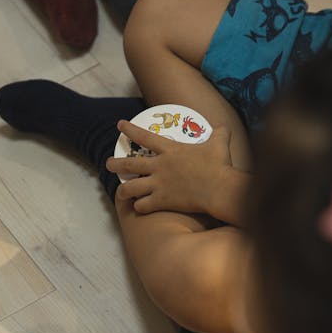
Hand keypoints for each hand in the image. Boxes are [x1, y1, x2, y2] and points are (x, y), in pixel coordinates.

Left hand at [106, 120, 232, 214]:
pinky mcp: (161, 201)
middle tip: (107, 164)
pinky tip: (139, 206)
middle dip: (116, 164)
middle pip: (129, 163)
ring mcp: (158, 184)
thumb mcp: (219, 143)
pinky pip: (142, 205)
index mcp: (170, 150)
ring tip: (119, 192)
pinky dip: (139, 206)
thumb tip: (223, 126)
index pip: (144, 136)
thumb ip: (219, 133)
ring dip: (123, 190)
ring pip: (130, 187)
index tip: (120, 125)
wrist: (219, 188)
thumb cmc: (219, 165)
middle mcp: (159, 166)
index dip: (130, 130)